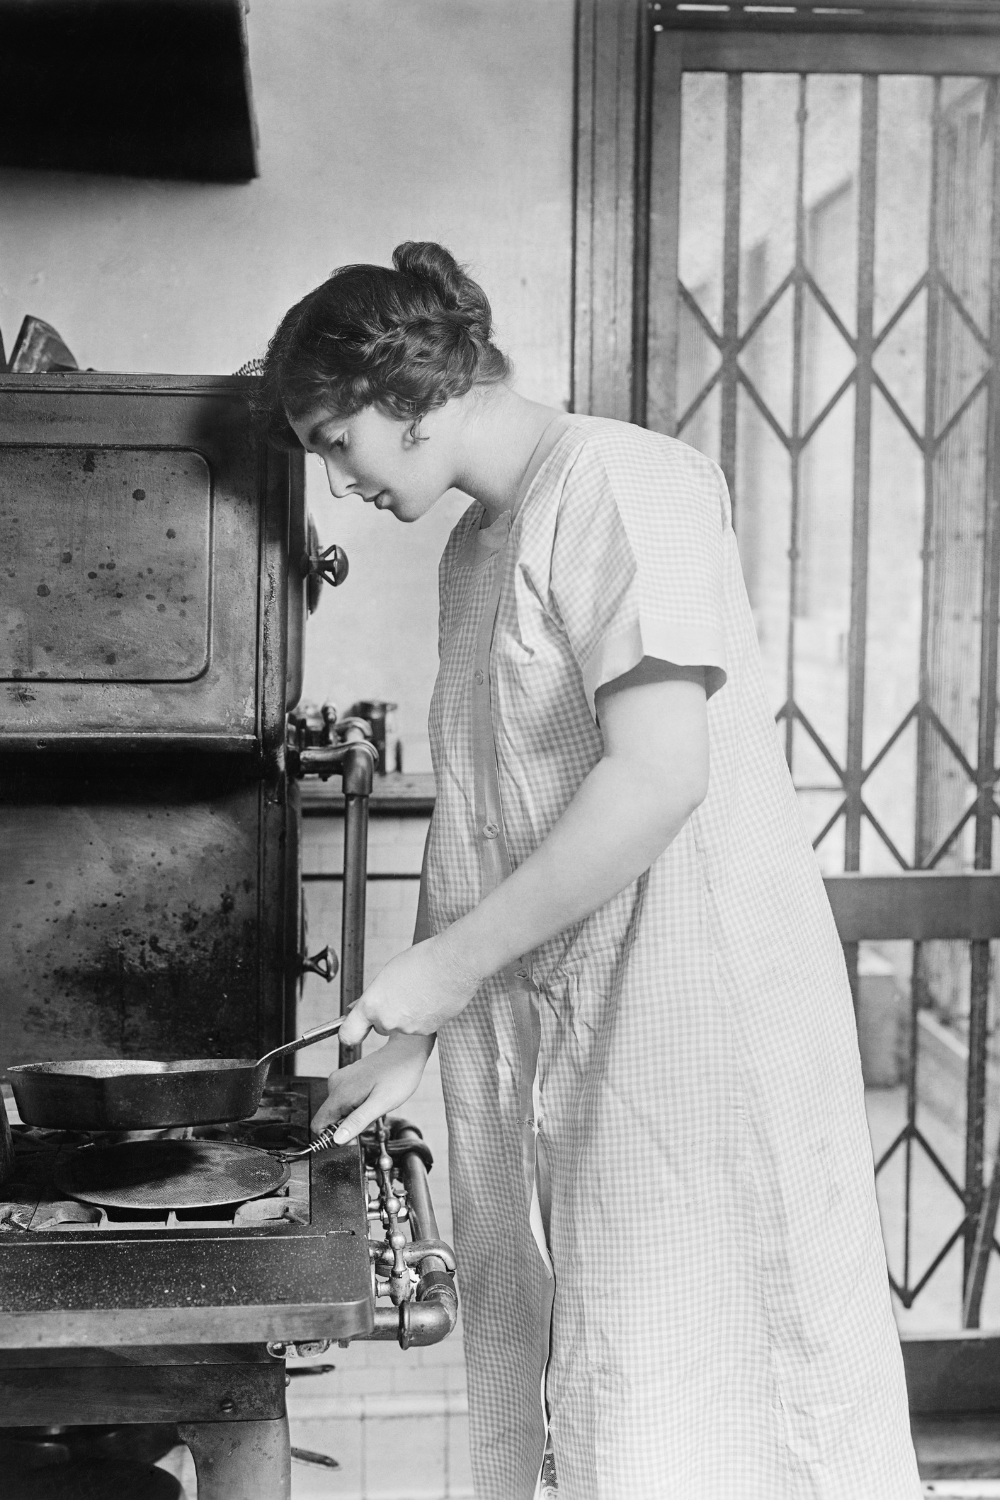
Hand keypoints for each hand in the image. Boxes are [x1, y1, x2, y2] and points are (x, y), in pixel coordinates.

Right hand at [311, 1032, 434, 1143]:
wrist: (407, 1052)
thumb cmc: (398, 1075)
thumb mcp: (380, 1104)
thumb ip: (357, 1122)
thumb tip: (337, 1138)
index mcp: (340, 1092)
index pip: (318, 1124)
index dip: (332, 1137)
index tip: (353, 1136)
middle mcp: (336, 1084)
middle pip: (330, 1118)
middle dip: (349, 1125)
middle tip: (371, 1116)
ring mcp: (341, 1079)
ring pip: (339, 1110)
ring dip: (355, 1115)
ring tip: (374, 1105)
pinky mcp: (348, 1077)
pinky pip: (346, 1100)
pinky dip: (358, 1105)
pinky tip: (373, 1098)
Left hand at [337, 932, 481, 1048]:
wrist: (455, 962)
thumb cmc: (422, 961)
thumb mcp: (388, 973)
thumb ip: (373, 995)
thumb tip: (359, 1007)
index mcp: (372, 1005)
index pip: (348, 1034)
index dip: (350, 1032)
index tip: (353, 1030)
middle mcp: (388, 1021)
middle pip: (380, 1027)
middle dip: (387, 1014)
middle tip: (399, 993)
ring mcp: (409, 1029)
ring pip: (403, 1026)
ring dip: (408, 1014)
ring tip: (420, 991)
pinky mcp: (428, 1031)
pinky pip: (421, 1026)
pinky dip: (424, 1016)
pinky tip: (432, 998)